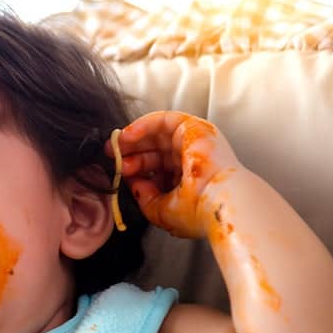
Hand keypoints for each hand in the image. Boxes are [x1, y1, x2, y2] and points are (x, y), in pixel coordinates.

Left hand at [107, 111, 245, 238]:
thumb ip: (145, 197)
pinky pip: (165, 120)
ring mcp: (196, 142)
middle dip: (133, 152)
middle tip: (113, 156)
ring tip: (116, 146)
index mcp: (190, 179)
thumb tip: (133, 184)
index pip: (159, 168)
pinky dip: (143, 125)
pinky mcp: (195, 128)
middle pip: (157, 149)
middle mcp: (194, 159)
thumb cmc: (198, 213)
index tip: (120, 171)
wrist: (219, 204)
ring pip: (159, 134)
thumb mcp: (161, 211)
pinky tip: (127, 135)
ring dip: (135, 138)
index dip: (138, 168)